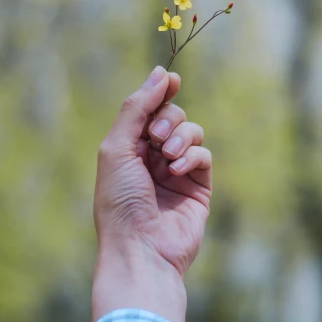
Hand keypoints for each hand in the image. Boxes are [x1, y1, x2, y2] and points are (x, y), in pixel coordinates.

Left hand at [92, 66, 211, 321]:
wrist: (140, 249)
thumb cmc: (119, 202)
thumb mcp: (117, 147)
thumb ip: (137, 108)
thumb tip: (160, 73)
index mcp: (128, 148)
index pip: (148, 109)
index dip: (160, 92)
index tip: (171, 80)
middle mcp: (152, 158)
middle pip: (173, 116)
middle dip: (167, 119)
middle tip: (155, 137)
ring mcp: (177, 173)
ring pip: (192, 132)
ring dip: (180, 136)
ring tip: (166, 157)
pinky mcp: (198, 188)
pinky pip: (204, 156)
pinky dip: (192, 156)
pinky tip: (177, 170)